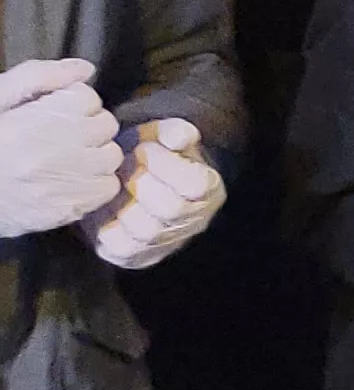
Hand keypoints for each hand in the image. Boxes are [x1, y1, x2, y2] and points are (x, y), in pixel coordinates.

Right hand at [0, 59, 119, 237]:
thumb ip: (38, 76)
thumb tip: (85, 69)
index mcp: (40, 118)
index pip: (87, 97)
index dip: (73, 102)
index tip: (56, 112)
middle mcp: (59, 149)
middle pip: (105, 125)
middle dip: (88, 126)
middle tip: (61, 135)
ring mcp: (68, 181)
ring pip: (111, 156)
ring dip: (95, 153)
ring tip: (66, 158)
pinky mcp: (70, 208)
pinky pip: (108, 187)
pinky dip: (95, 182)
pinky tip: (70, 179)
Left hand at [82, 119, 222, 270]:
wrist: (129, 184)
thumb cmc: (148, 158)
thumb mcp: (161, 138)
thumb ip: (172, 132)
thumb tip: (181, 137)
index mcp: (209, 190)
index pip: (198, 184)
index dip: (167, 164)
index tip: (144, 147)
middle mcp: (193, 221)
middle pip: (171, 209)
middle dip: (142, 183)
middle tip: (124, 166)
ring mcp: (165, 242)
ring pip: (146, 230)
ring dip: (125, 205)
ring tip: (115, 186)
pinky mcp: (135, 257)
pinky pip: (120, 248)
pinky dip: (108, 227)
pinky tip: (109, 208)